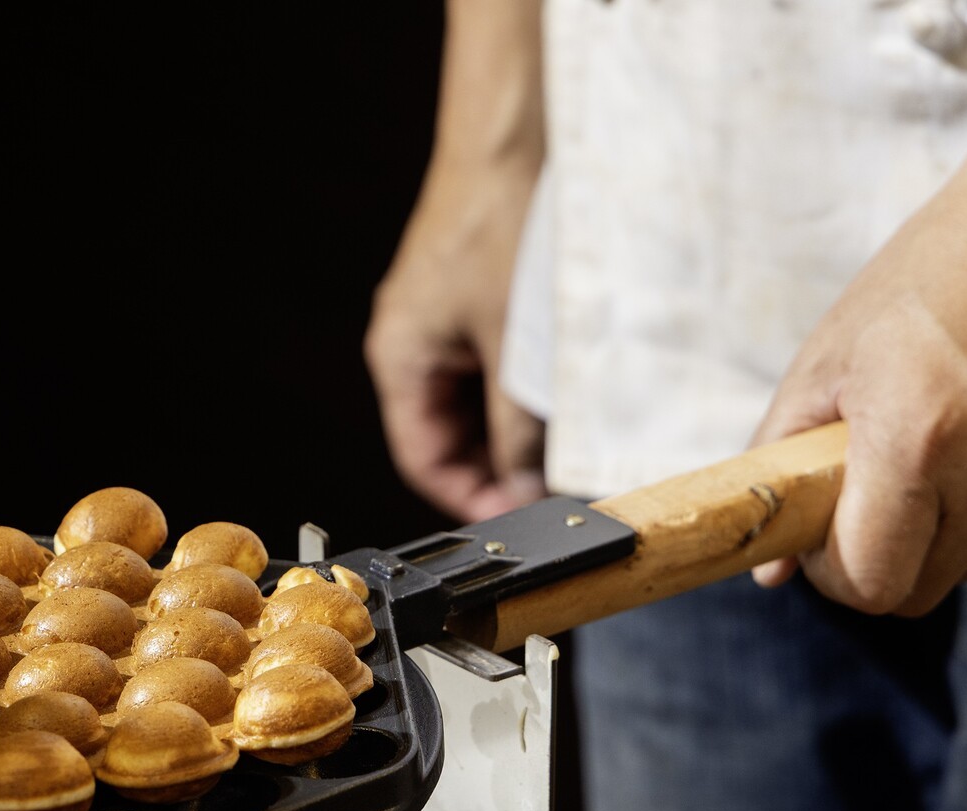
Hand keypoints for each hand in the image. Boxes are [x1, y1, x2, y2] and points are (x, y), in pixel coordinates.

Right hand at [366, 166, 545, 521]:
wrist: (513, 138)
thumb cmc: (500, 226)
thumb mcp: (516, 350)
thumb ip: (521, 430)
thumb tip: (531, 486)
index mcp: (400, 357)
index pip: (425, 458)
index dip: (471, 496)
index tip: (519, 517)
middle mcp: (413, 342)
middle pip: (451, 433)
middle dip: (500, 465)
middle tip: (554, 485)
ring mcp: (444, 319)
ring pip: (478, 400)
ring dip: (518, 426)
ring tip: (566, 441)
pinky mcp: (475, 297)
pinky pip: (494, 362)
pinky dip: (525, 386)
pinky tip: (565, 393)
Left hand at [749, 62, 966, 614]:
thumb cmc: (934, 277)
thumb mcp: (829, 358)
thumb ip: (785, 466)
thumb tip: (768, 569)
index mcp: (917, 440)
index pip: (869, 584)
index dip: (835, 574)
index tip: (827, 536)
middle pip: (920, 591)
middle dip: (884, 556)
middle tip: (877, 488)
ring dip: (945, 530)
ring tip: (945, 443)